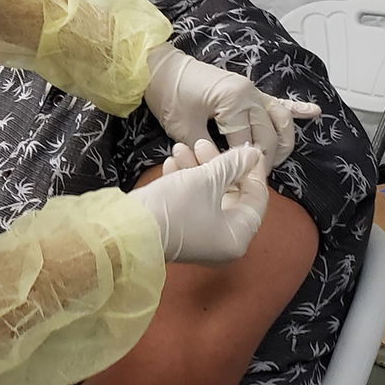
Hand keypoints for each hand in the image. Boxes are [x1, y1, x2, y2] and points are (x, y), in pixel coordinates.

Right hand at [130, 141, 268, 262]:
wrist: (128, 230)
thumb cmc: (175, 207)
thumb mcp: (206, 179)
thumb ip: (232, 164)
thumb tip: (253, 153)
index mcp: (238, 235)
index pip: (256, 198)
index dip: (251, 169)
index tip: (246, 146)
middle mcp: (223, 240)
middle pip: (229, 194)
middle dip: (215, 165)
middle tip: (201, 143)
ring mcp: (201, 237)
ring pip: (208, 195)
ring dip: (196, 169)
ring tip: (179, 148)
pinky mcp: (181, 230)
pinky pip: (191, 203)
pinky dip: (184, 182)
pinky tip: (171, 163)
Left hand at [145, 44, 320, 167]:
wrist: (159, 68)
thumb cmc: (168, 96)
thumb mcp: (184, 130)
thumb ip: (209, 151)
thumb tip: (227, 168)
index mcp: (234, 101)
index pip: (248, 142)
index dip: (244, 164)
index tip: (239, 179)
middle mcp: (249, 93)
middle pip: (269, 134)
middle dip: (265, 158)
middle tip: (254, 175)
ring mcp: (251, 90)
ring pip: (280, 119)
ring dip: (283, 140)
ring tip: (277, 159)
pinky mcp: (248, 89)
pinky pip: (277, 100)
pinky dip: (296, 107)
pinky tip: (314, 113)